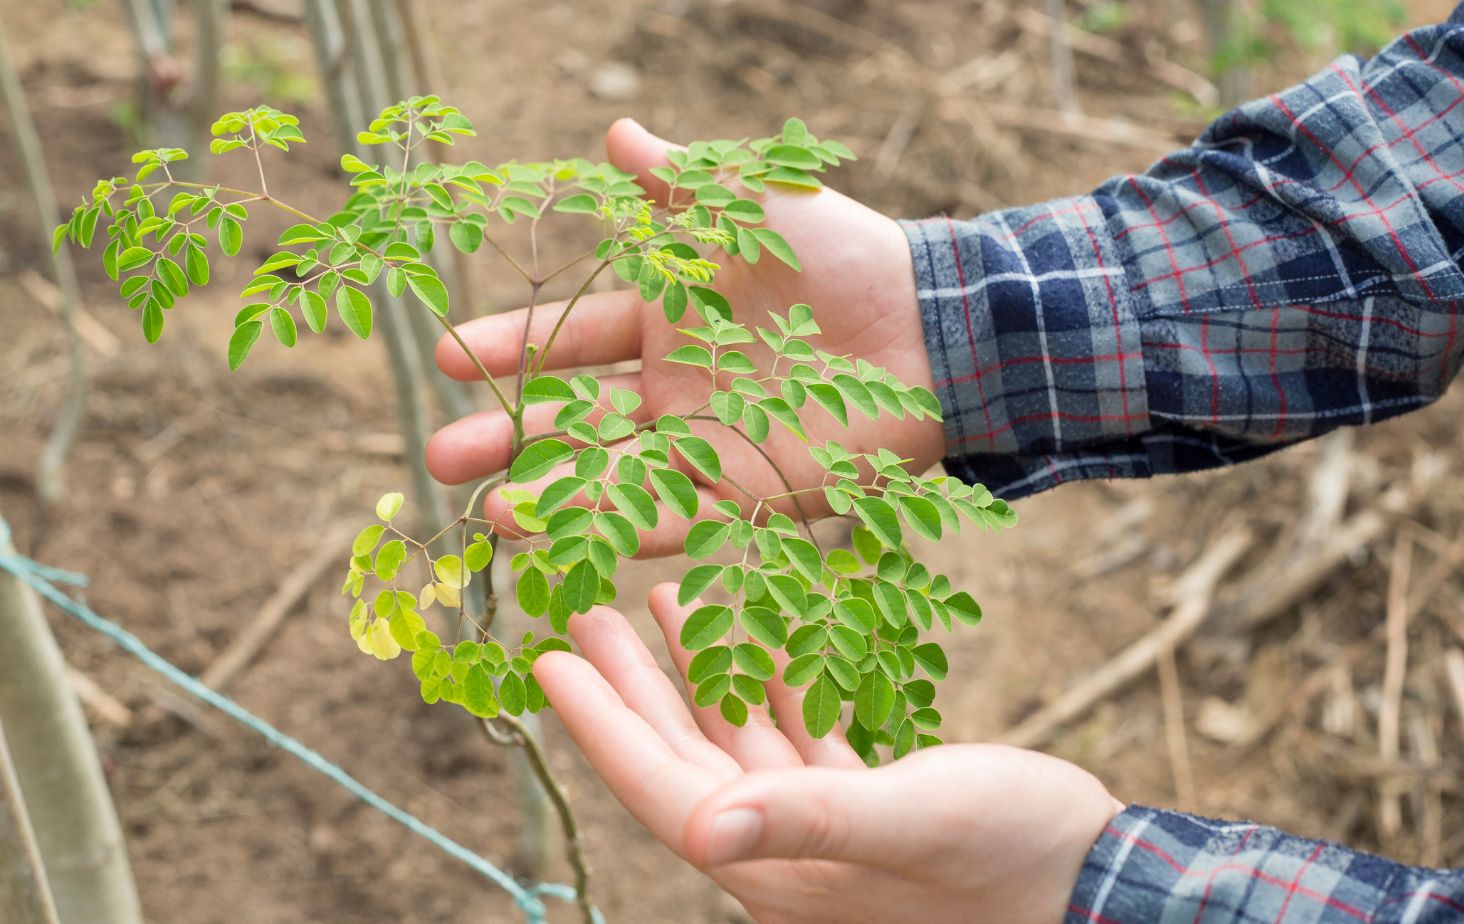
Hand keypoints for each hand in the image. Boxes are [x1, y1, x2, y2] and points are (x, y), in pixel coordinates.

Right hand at [425, 118, 943, 550]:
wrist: (930, 329)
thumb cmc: (845, 258)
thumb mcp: (754, 208)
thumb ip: (682, 183)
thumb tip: (614, 132)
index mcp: (666, 320)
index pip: (569, 337)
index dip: (508, 346)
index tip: (444, 355)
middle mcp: (674, 390)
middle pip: (572, 418)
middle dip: (503, 437)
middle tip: (436, 457)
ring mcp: (705, 447)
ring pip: (609, 476)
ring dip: (546, 495)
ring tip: (483, 512)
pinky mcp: (745, 496)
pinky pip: (670, 518)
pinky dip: (615, 528)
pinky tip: (561, 538)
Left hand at [533, 586, 1120, 923]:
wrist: (1100, 887)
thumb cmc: (1012, 861)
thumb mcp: (911, 825)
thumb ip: (809, 819)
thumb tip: (703, 829)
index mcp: (776, 865)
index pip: (661, 787)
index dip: (600, 724)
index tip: (547, 660)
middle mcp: (786, 852)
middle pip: (685, 757)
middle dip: (631, 688)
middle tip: (582, 615)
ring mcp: (826, 834)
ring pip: (738, 740)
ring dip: (697, 674)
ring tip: (657, 603)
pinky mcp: (870, 809)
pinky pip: (799, 738)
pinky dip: (773, 684)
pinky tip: (759, 633)